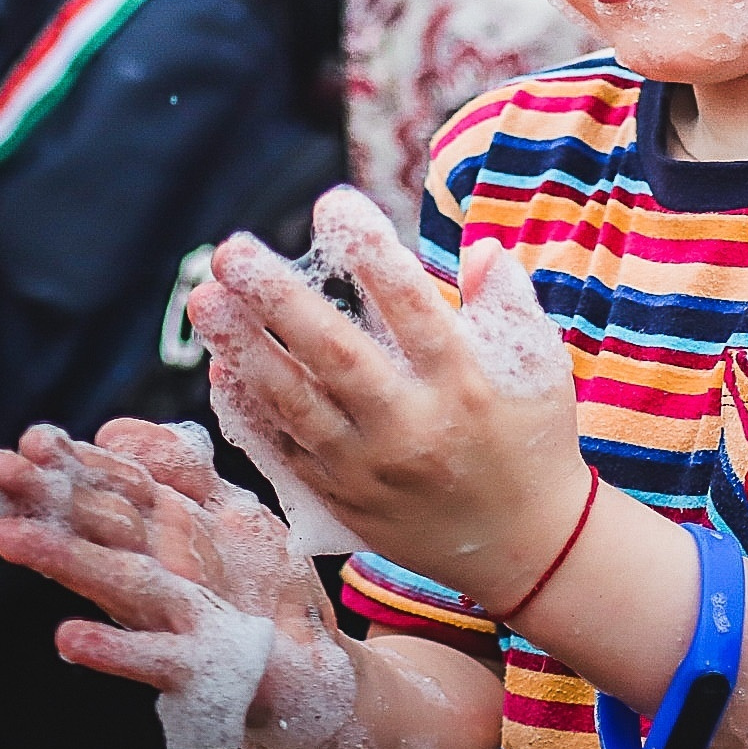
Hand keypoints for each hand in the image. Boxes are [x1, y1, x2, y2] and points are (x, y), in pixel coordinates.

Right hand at [0, 420, 360, 748]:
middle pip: (102, 528)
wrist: (313, 669)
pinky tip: (67, 638)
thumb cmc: (261, 589)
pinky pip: (154, 657)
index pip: (116, 487)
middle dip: (49, 500)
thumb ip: (179, 468)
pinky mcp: (201, 664)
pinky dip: (114, 650)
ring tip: (8, 537)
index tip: (31, 440)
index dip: (78, 463)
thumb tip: (110, 430)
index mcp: (169, 530)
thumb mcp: (230, 508)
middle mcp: (161, 571)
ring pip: (116, 581)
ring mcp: (177, 618)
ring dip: (63, 559)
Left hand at [187, 189, 588, 616]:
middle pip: (336, 355)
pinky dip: (250, 411)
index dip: (369, 252)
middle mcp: (414, 427)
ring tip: (205, 299)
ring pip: (296, 404)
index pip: (412, 306)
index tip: (332, 202)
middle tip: (232, 250)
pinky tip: (221, 370)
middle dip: (278, 298)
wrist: (525, 546)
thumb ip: (507, 301)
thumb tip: (477, 247)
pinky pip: (285, 451)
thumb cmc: (534, 437)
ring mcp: (372, 470)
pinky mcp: (345, 501)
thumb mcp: (542, 364)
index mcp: (466, 383)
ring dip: (244, 348)